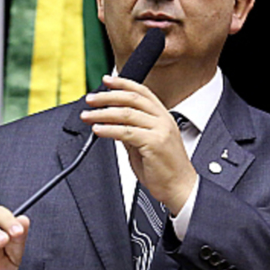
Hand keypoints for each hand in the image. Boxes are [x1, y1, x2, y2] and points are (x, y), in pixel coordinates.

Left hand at [81, 75, 197, 213]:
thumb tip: (113, 123)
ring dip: (103, 113)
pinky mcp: (154, 143)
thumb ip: (132, 132)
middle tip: (91, 100)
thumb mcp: (147, 145)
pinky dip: (109, 129)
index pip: (142, 92)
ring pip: (127, 114)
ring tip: (88, 116)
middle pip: (132, 99)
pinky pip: (126, 132)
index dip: (123, 83)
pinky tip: (98, 130)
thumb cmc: (165, 170)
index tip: (106, 81)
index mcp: (163, 117)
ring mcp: (160, 130)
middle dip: (107, 97)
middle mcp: (163, 120)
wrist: (181, 188)